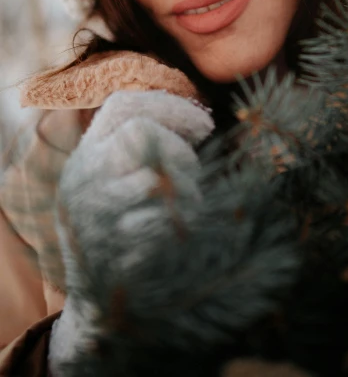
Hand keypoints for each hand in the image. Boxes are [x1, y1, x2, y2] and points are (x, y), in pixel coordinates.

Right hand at [49, 90, 213, 374]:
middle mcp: (83, 179)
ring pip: (155, 178)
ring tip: (189, 206)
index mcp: (86, 155)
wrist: (99, 302)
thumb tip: (198, 121)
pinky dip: (181, 225)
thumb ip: (144, 147)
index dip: (169, 106)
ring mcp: (94, 214)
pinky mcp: (112, 249)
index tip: (204, 124)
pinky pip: (161, 223)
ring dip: (187, 190)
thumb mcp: (116, 179)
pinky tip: (181, 232)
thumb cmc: (120, 228)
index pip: (123, 105)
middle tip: (193, 174)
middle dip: (180, 149)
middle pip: (140, 134)